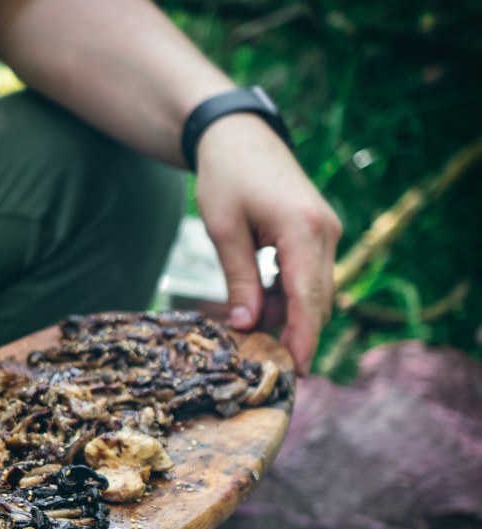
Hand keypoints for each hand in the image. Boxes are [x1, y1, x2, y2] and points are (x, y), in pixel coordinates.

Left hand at [195, 114, 342, 373]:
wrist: (239, 136)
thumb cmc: (226, 177)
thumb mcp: (223, 230)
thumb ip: (238, 279)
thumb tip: (245, 326)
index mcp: (303, 229)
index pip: (308, 297)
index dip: (303, 338)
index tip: (297, 371)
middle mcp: (326, 232)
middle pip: (317, 299)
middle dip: (296, 334)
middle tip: (268, 365)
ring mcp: (327, 231)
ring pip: (315, 290)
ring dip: (290, 315)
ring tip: (256, 338)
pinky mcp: (318, 232)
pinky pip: (309, 275)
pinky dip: (288, 295)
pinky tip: (260, 308)